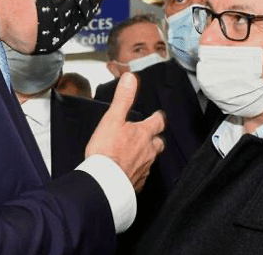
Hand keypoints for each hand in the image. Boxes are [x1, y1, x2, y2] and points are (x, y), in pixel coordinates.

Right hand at [85, 72, 165, 191]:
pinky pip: (141, 175)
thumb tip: (130, 79)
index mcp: (143, 134)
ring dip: (146, 155)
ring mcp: (144, 168)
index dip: (158, 117)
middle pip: (159, 143)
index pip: (158, 122)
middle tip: (150, 135)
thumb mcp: (112, 118)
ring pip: (151, 159)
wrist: (104, 181)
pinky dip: (137, 171)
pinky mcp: (137, 183)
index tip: (157, 115)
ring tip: (137, 153)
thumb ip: (123, 99)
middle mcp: (148, 151)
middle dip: (155, 138)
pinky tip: (129, 171)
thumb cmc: (106, 151)